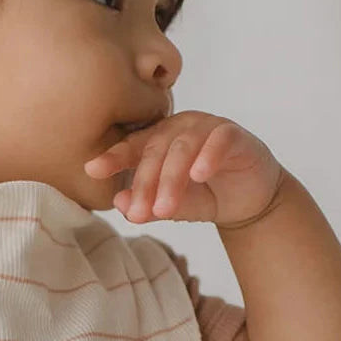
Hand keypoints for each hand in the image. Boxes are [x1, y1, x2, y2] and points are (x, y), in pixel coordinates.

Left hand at [84, 109, 284, 227]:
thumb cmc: (204, 196)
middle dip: (145, 184)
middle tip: (138, 213)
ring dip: (171, 179)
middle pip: (155, 151)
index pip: (131, 148)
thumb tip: (119, 203)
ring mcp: (206, 127)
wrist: (249, 200)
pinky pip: (218, 140)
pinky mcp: (233, 134)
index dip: (112, 158)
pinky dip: (208, 156)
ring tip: (165, 209)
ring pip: (183, 148)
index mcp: (158, 140)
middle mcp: (179, 128)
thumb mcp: (172, 205)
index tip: (91, 171)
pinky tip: (199, 175)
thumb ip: (148, 204)